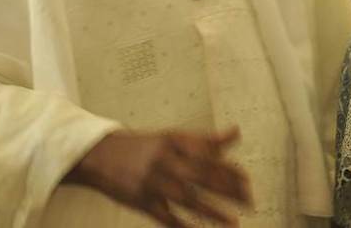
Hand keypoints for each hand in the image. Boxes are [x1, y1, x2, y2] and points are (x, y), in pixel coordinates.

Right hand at [67, 127, 251, 226]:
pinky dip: (183, 226)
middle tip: (249, 200)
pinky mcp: (141, 202)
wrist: (101, 155)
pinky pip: (166, 217)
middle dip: (226, 189)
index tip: (248, 180)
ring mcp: (151, 181)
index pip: (207, 154)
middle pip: (200, 175)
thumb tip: (236, 132)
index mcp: (173, 141)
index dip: (228, 168)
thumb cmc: (145, 147)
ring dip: (211, 211)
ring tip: (233, 221)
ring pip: (186, 198)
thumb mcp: (173, 138)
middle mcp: (164, 159)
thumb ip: (205, 141)